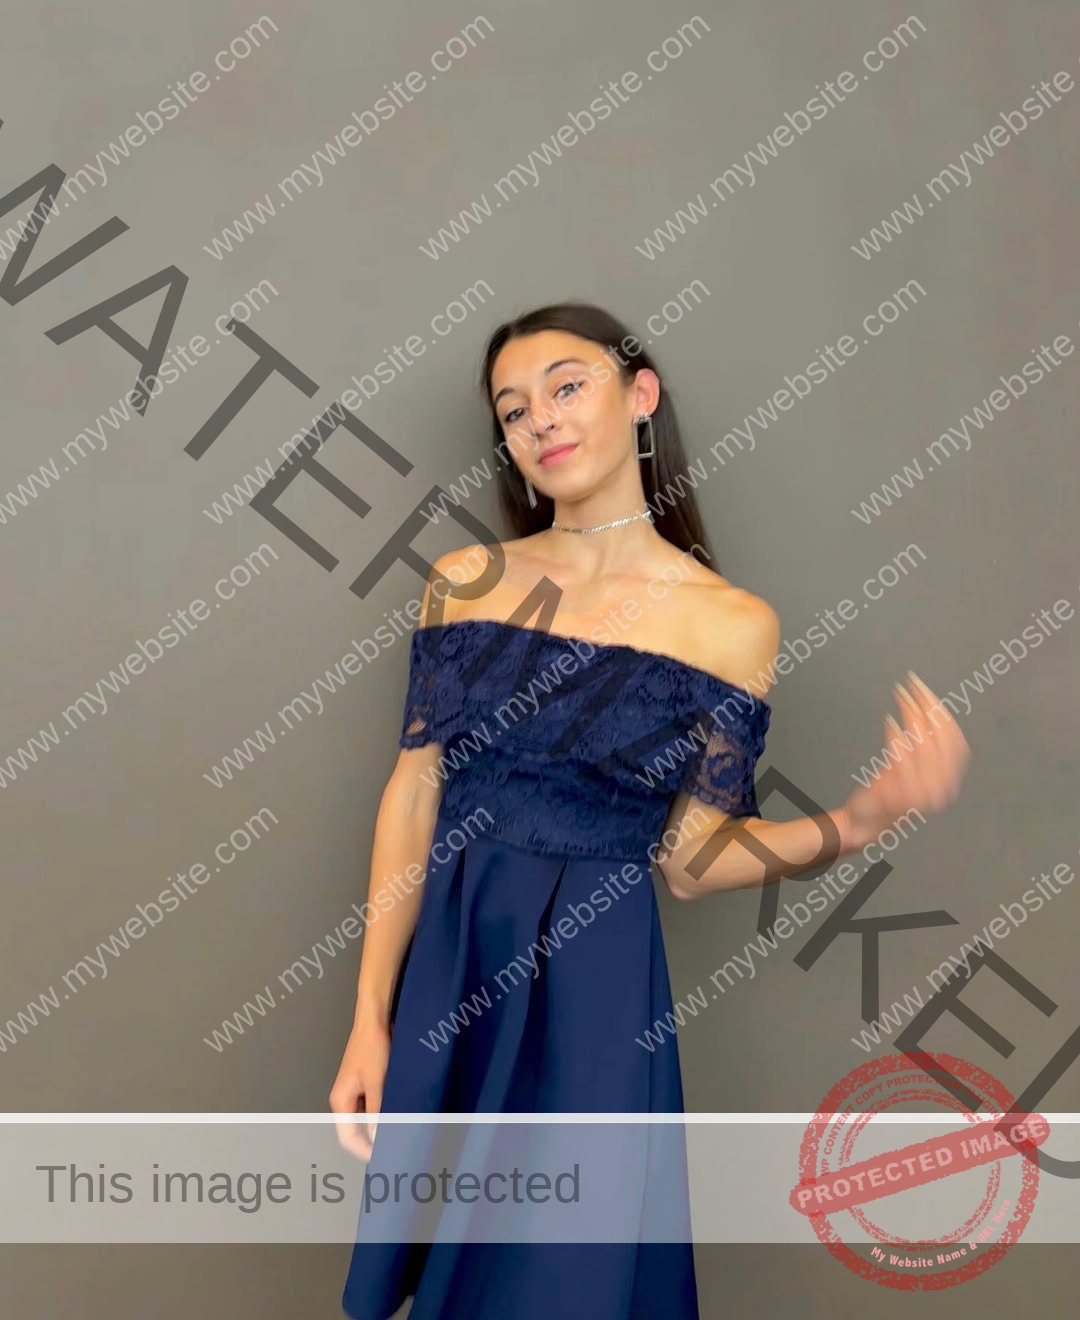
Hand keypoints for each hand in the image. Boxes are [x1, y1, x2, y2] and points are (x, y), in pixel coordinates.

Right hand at [329, 1019, 389, 1161]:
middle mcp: (345, 1099)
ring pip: (366, 1119)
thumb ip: (377, 1113)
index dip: (365, 1152)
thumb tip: (378, 1141)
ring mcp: (356, 1091)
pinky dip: (385, 1113)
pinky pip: (373, 1106)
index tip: (385, 1159)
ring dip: (381, 1127)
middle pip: (356, 1130)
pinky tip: (400, 1115)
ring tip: (400, 1134)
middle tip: (396, 1149)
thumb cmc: (372, 1047)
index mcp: (341, 1101)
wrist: (375, 1019)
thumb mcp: (377, 1082)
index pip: (348, 1139)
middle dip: (374, 1142)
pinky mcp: (367, 1083)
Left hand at [841, 671, 969, 850]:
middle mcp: (942, 788)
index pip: (955, 740)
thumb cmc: (886, 794)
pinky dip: (897, 738)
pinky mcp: (903, 797)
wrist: (865, 824)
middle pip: (942, 739)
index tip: (928, 692)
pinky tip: (889, 721)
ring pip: (925, 747)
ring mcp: (924, 794)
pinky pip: (903, 761)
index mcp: (948, 779)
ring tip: (901, 697)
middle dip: (929, 707)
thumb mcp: (910, 767)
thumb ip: (922, 745)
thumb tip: (925, 708)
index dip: (943, 713)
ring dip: (912, 716)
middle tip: (913, 686)